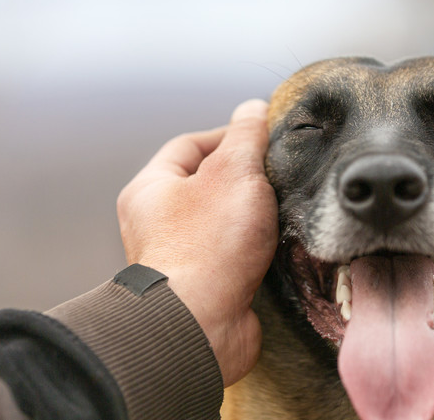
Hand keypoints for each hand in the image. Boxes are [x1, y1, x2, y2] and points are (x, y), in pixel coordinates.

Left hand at [116, 99, 277, 386]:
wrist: (201, 325)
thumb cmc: (209, 246)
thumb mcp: (234, 172)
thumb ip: (246, 136)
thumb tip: (253, 108)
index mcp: (151, 189)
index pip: (191, 144)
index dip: (229, 135)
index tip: (265, 138)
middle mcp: (158, 223)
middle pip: (208, 184)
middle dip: (246, 179)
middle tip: (278, 177)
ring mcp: (181, 257)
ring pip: (224, 222)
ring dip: (254, 218)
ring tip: (282, 212)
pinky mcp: (205, 287)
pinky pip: (234, 256)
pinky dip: (257, 250)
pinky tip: (279, 247)